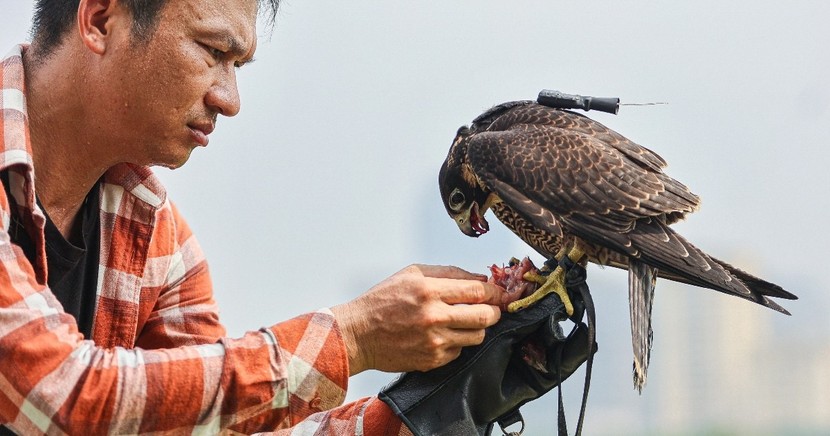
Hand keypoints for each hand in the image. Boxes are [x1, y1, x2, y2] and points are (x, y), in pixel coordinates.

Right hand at [331, 264, 506, 374]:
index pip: (478, 291)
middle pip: (485, 316)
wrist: (358, 334)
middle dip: (494, 311)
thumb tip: (479, 278)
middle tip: (491, 309)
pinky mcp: (432, 360)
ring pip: (477, 336)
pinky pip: (459, 351)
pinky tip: (443, 335)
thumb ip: (448, 273)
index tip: (500, 293)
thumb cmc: (381, 302)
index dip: (496, 292)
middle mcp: (433, 316)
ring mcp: (434, 341)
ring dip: (476, 328)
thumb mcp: (411, 274)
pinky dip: (457, 342)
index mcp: (429, 290)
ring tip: (463, 321)